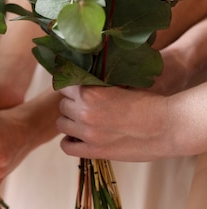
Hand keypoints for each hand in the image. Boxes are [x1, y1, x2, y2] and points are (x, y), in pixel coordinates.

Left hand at [57, 85, 172, 160]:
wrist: (168, 126)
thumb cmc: (147, 102)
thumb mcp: (119, 84)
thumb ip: (97, 84)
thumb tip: (80, 78)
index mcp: (90, 92)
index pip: (64, 85)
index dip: (71, 88)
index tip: (78, 90)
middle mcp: (84, 111)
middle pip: (62, 105)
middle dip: (72, 104)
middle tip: (85, 107)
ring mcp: (88, 132)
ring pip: (61, 124)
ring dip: (70, 121)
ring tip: (84, 121)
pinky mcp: (95, 150)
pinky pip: (67, 146)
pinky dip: (70, 141)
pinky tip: (79, 137)